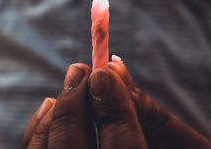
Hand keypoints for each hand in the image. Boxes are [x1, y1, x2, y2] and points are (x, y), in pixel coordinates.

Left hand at [22, 61, 210, 148]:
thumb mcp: (172, 147)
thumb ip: (149, 119)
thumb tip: (115, 73)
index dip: (114, 104)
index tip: (106, 69)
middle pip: (72, 148)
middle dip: (75, 102)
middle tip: (82, 69)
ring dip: (53, 117)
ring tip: (68, 86)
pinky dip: (37, 135)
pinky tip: (47, 113)